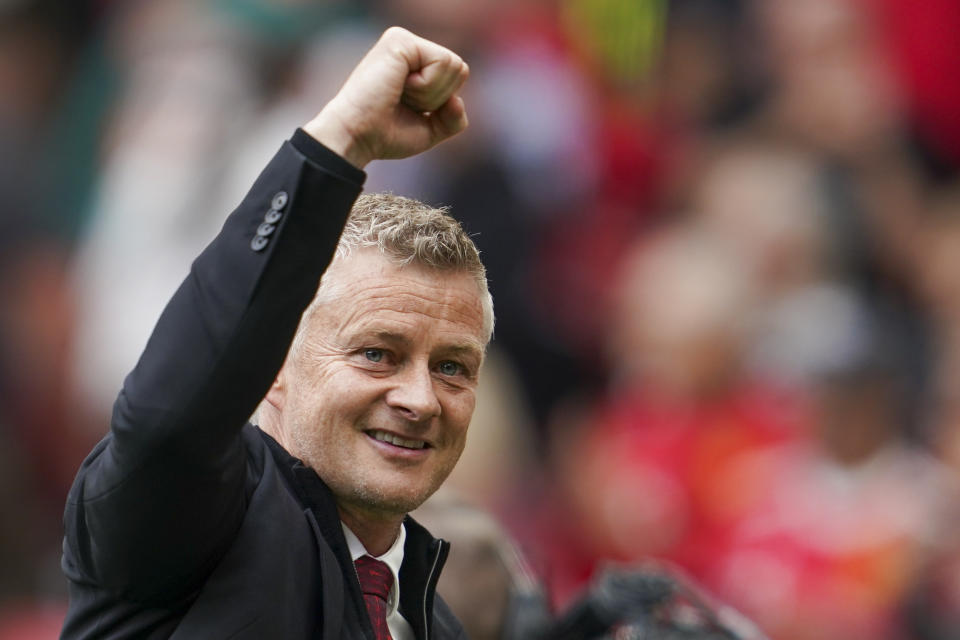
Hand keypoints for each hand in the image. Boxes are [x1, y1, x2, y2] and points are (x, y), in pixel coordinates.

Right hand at [303, 27, 468, 167]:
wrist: (357, 137)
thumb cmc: (385, 135)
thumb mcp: (430, 130)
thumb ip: (454, 119)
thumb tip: (457, 100)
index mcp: (415, 64)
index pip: (458, 76)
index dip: (443, 103)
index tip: (411, 109)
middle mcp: (410, 47)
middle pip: (460, 69)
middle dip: (438, 98)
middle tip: (404, 103)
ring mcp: (404, 41)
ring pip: (454, 65)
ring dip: (430, 94)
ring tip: (399, 95)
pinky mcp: (400, 40)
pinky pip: (442, 62)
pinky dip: (426, 87)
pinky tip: (398, 87)